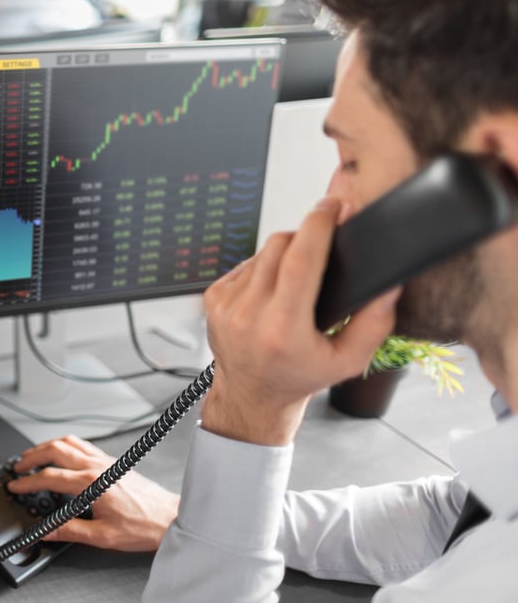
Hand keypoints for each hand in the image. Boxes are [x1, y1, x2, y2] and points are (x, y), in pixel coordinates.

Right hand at [8, 435, 178, 551]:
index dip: (27, 482)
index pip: (49, 477)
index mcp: (91, 483)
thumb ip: (69, 531)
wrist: (169, 518)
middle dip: (32, 456)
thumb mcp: (101, 536)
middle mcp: (97, 467)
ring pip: (69, 442)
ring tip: (34, 456)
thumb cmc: (142, 526)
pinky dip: (66, 445)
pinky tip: (63, 454)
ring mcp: (105, 461)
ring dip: (47, 446)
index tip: (15, 486)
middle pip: (55, 450)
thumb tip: (46, 531)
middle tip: (18, 467)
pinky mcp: (113, 462)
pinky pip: (83, 445)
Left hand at [201, 196, 399, 445]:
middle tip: (325, 243)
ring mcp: (226, 305)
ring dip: (285, 253)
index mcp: (283, 330)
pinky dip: (265, 268)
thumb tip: (390, 285)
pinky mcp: (212, 298)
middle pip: (281, 245)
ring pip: (263, 252)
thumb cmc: (300, 377)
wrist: (252, 395)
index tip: (333, 207)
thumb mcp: (348, 361)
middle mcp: (248, 315)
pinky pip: (246, 264)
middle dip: (307, 235)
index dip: (318, 226)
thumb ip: (374, 323)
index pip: (299, 261)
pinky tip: (274, 291)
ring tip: (299, 278)